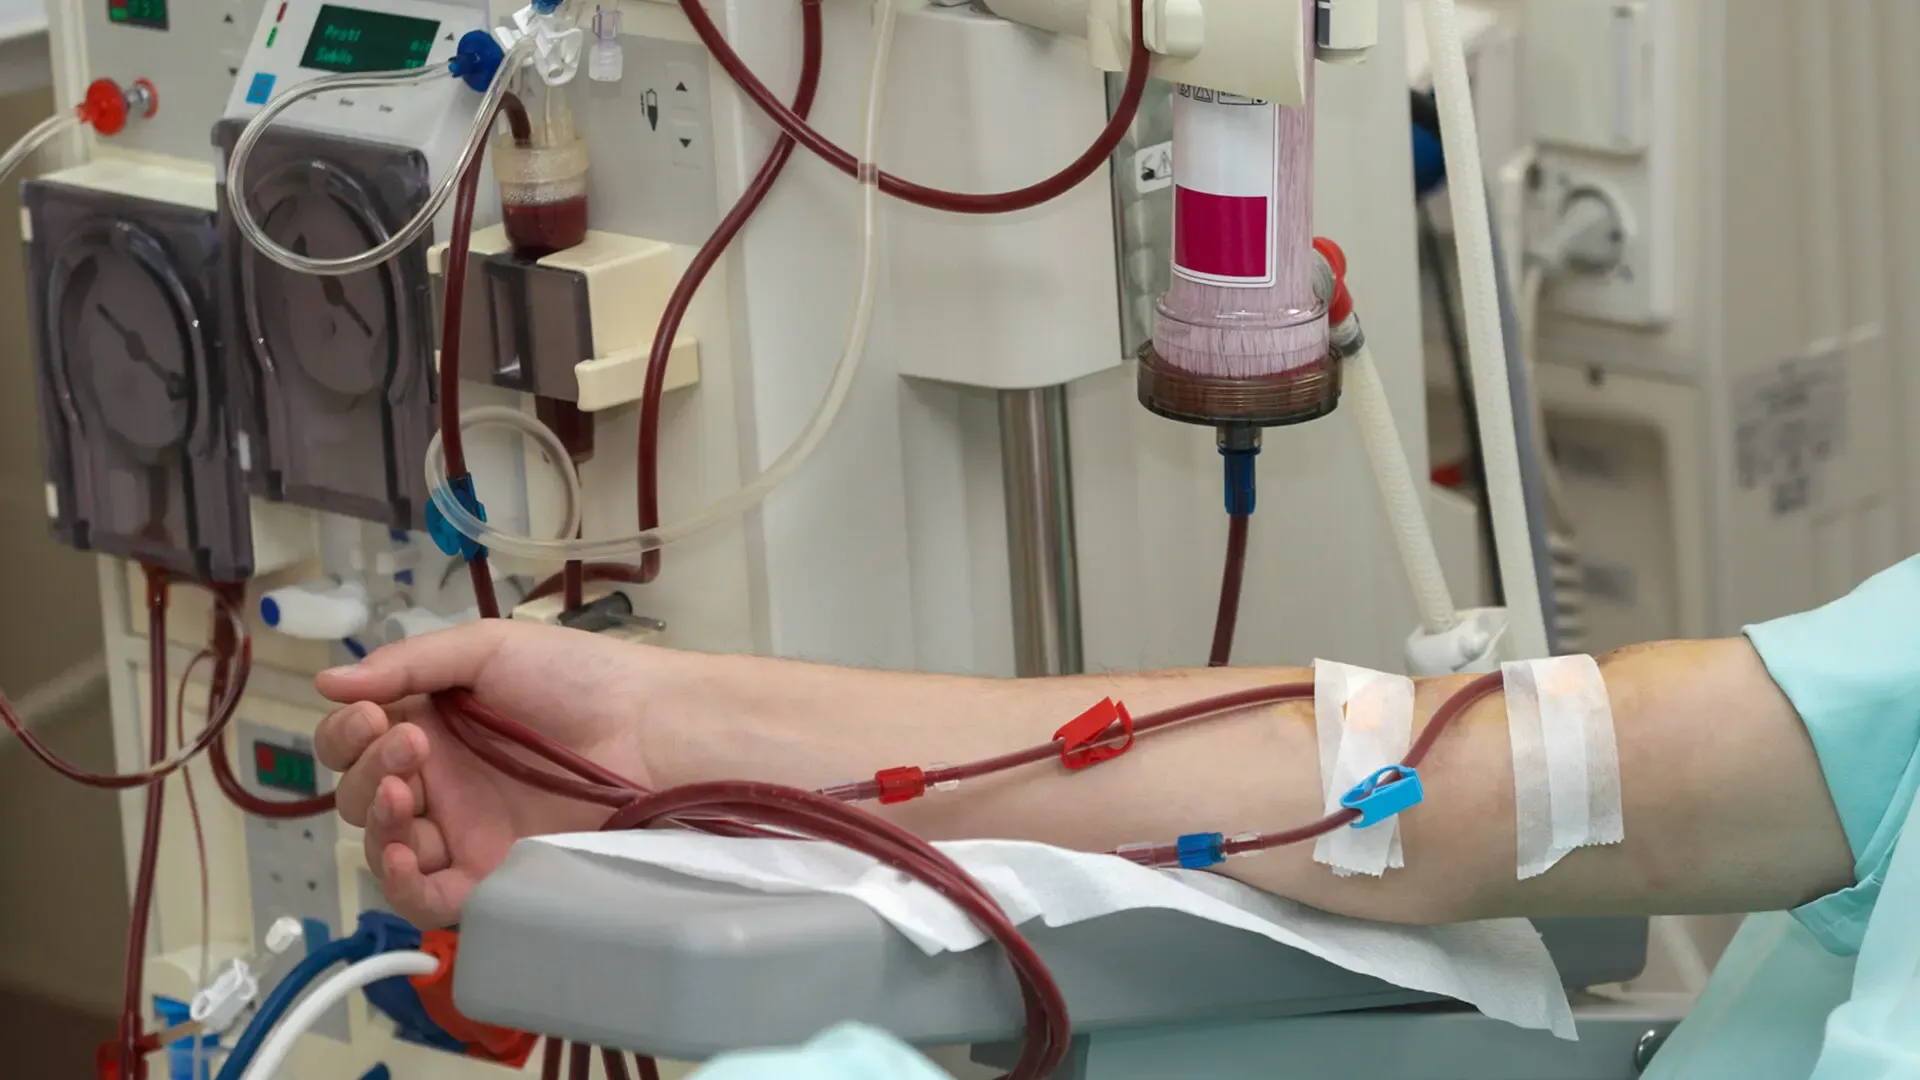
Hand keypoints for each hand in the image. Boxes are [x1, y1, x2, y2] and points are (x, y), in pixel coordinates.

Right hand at [315, 621, 673, 926]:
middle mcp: (441, 782)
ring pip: (385, 847)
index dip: (345, 735)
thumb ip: (408, 664)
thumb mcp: (488, 649)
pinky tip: (406, 853)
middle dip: (366, 769)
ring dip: (377, 821)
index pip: (356, 743)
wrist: (649, 729)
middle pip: (362, 795)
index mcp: (432, 725)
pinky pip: (427, 898)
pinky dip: (402, 884)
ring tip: (405, 792)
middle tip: (410, 745)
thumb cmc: (576, 677)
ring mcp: (464, 832)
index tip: (370, 717)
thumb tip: (326, 680)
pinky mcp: (492, 875)